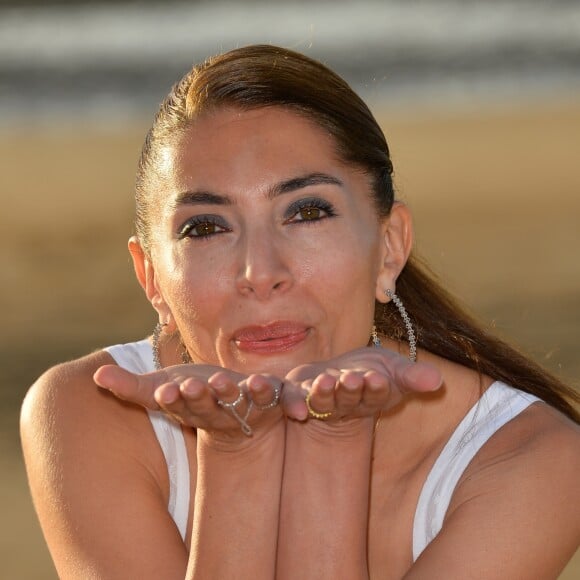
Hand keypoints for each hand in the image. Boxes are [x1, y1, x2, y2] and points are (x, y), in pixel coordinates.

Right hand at [93, 364, 285, 439]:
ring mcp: (246, 408)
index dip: (172, 400)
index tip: (164, 391)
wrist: (235, 410)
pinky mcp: (273, 401)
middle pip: (208, 407)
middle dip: (201, 397)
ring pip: (245, 404)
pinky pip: (280, 400)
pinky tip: (276, 388)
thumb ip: (131, 387)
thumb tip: (96, 376)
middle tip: (193, 386)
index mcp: (190, 408)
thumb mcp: (160, 388)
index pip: (178, 405)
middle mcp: (218, 412)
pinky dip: (286, 399)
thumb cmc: (192, 395)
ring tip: (249, 383)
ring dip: (245, 395)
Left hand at [285, 346, 441, 422]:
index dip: (377, 389)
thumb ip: (413, 376)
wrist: (339, 375)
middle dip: (351, 391)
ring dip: (323, 394)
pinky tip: (287, 404)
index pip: (377, 396)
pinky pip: (287, 399)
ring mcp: (318, 401)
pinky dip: (287, 401)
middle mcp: (344, 404)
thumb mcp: (395, 370)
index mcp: (371, 398)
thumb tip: (438, 380)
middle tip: (353, 379)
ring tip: (325, 381)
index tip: (378, 379)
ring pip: (320, 401)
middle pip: (348, 401)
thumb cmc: (372, 372)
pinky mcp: (294, 393)